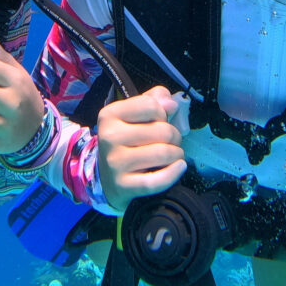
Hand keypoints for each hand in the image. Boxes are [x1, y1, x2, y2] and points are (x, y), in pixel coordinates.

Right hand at [97, 86, 186, 211]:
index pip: (151, 105)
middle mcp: (109, 137)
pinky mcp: (123, 186)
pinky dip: (175, 172)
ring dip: (177, 154)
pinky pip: (158, 180)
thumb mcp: (134, 115)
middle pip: (161, 131)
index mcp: (109, 114)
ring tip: (173, 155)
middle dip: (175, 136)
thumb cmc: (127, 140)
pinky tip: (179, 167)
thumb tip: (172, 104)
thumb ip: (154, 99)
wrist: (106, 178)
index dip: (162, 113)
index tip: (159, 121)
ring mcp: (115, 162)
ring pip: (163, 153)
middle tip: (171, 142)